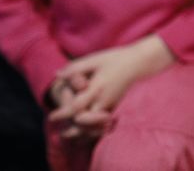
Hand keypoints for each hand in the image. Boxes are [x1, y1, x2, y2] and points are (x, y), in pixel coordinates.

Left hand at [48, 35, 174, 132]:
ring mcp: (113, 104)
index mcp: (97, 87)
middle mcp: (105, 99)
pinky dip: (95, 129)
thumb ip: (76, 67)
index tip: (52, 116)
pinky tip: (88, 131)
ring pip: (95, 125)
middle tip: (62, 133)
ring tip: (72, 135)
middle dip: (72, 129)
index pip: (76, 106)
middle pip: (85, 122)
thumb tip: (57, 74)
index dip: (63, 113)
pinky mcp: (118, 106)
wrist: (141, 61)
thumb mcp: (95, 59)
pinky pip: (104, 123)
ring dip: (82, 132)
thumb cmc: (117, 58)